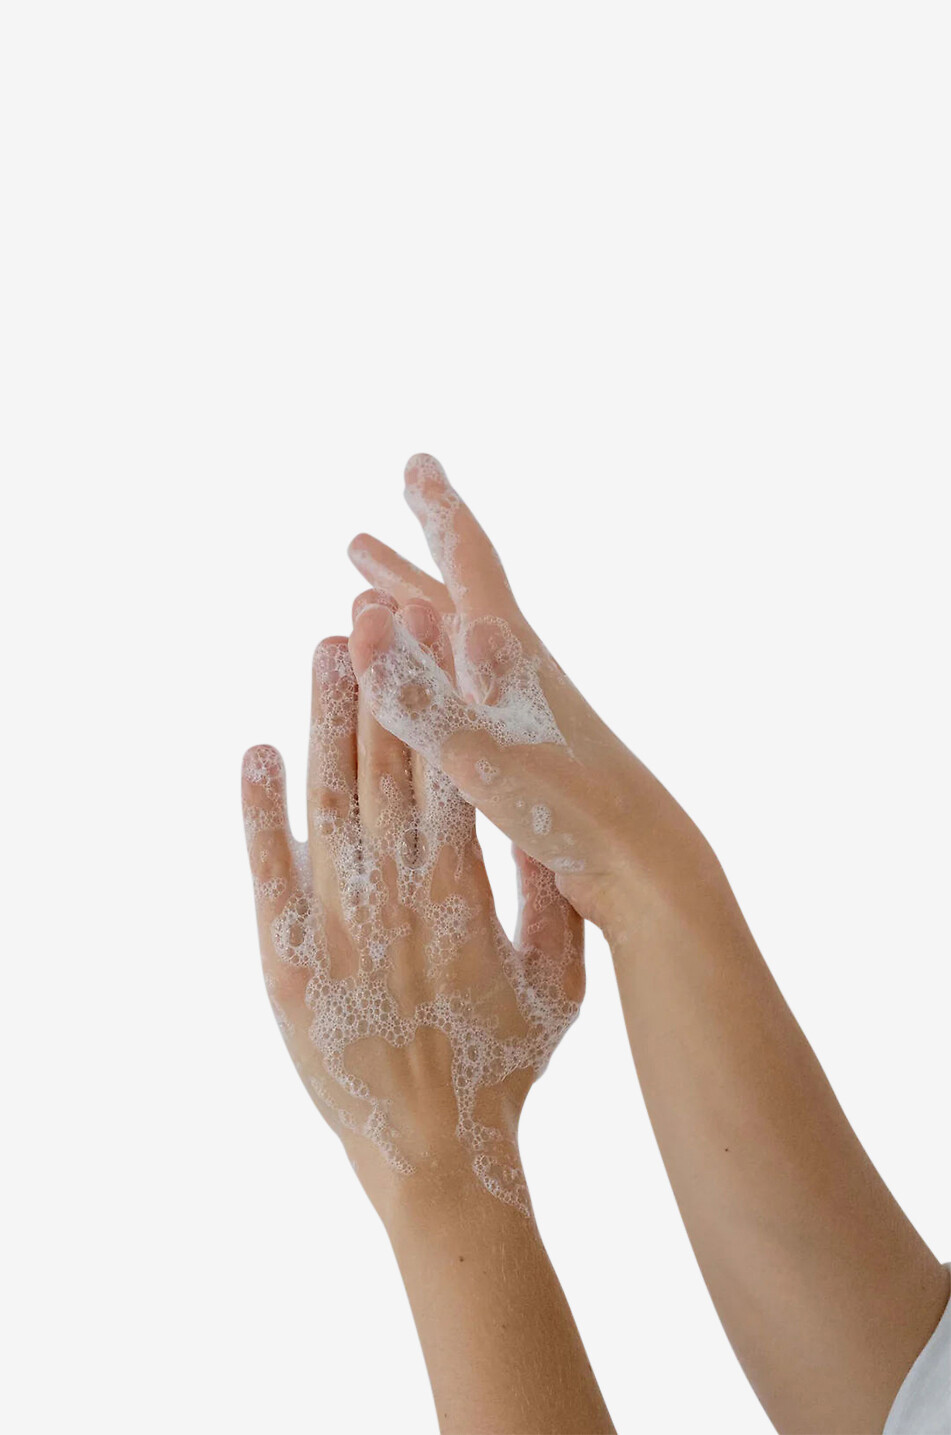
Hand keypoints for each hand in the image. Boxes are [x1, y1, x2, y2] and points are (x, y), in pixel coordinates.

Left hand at [241, 621, 583, 1221]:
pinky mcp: (286, 960)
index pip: (445, 771)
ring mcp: (336, 926)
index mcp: (464, 893)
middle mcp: (398, 896)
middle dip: (376, 683)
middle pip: (383, 769)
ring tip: (320, 653)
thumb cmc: (507, 1068)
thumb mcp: (560, 983)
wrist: (435, 1153)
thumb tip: (550, 830)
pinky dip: (260, 809)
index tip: (429, 638)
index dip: (436, 700)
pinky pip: (268, 870)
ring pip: (326, 801)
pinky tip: (258, 754)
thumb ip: (554, 903)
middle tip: (366, 610)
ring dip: (322, 722)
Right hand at [347, 453, 718, 934]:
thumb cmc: (569, 806)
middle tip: (372, 530)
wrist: (643, 865)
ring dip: (415, 620)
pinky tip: (423, 697)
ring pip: (454, 648)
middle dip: (413, 560)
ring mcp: (521, 709)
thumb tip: (366, 615)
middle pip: (457, 595)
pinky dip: (429, 679)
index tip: (417, 462)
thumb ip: (417, 690)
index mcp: (510, 652)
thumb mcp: (478, 748)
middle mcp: (516, 670)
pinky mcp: (525, 751)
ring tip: (375, 606)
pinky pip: (459, 695)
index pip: (468, 561)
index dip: (438, 510)